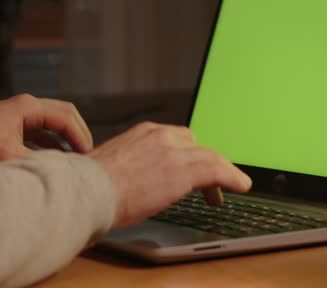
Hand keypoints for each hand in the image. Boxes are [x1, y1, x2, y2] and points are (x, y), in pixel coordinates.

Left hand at [0, 93, 93, 163]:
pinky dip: (49, 146)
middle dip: (77, 134)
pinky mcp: (7, 128)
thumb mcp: (9, 158)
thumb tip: (64, 173)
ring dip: (64, 141)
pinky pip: (38, 134)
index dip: (81, 137)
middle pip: (63, 115)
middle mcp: (24, 107)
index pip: (67, 117)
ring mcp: (15, 116)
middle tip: (89, 155)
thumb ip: (39, 163)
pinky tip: (53, 163)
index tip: (90, 157)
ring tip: (75, 161)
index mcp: (27, 106)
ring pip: (51, 125)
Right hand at [88, 122, 252, 228]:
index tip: (193, 169)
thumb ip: (126, 168)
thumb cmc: (88, 188)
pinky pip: (218, 170)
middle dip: (205, 162)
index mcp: (141, 134)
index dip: (189, 154)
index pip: (176, 139)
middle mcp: (159, 136)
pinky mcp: (183, 170)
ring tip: (231, 187)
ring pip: (209, 156)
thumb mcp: (108, 168)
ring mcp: (172, 152)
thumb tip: (127, 182)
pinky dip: (233, 177)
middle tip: (211, 183)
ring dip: (222, 172)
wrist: (85, 193)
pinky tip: (241, 186)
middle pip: (195, 145)